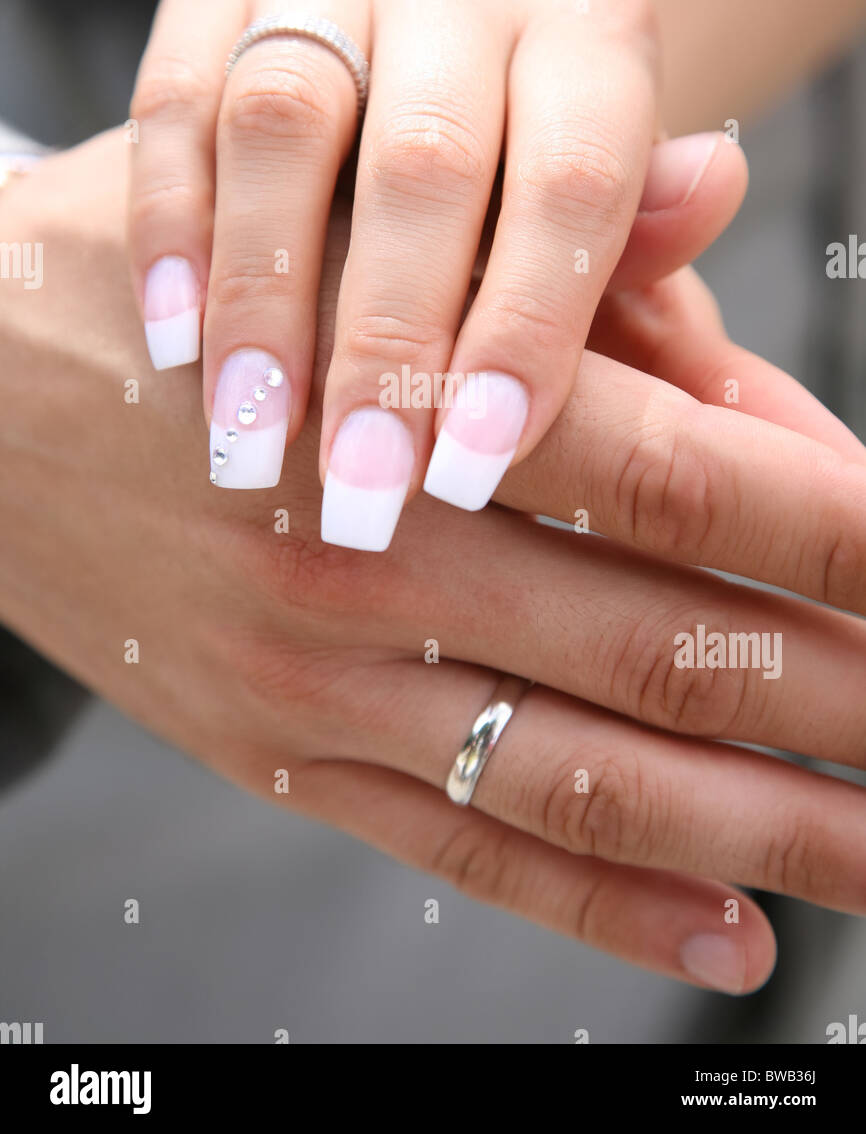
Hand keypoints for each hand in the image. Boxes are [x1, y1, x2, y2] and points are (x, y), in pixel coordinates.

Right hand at [6, 129, 865, 995]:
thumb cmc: (181, 281)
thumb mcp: (344, 216)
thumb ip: (552, 244)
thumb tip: (727, 203)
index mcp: (411, 395)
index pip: (687, 480)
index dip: (845, 532)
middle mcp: (373, 557)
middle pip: (669, 649)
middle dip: (848, 701)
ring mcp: (322, 681)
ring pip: (588, 779)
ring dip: (770, 836)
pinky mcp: (276, 753)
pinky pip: (463, 853)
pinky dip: (606, 909)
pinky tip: (726, 937)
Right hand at [127, 0, 745, 549]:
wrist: (391, 66)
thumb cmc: (504, 195)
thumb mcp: (582, 243)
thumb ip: (645, 274)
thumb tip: (737, 258)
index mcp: (589, 36)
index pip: (575, 180)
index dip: (529, 326)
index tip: (478, 461)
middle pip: (425, 158)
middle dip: (388, 339)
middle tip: (361, 488)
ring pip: (287, 121)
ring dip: (264, 294)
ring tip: (250, 435)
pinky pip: (180, 98)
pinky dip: (175, 226)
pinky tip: (173, 338)